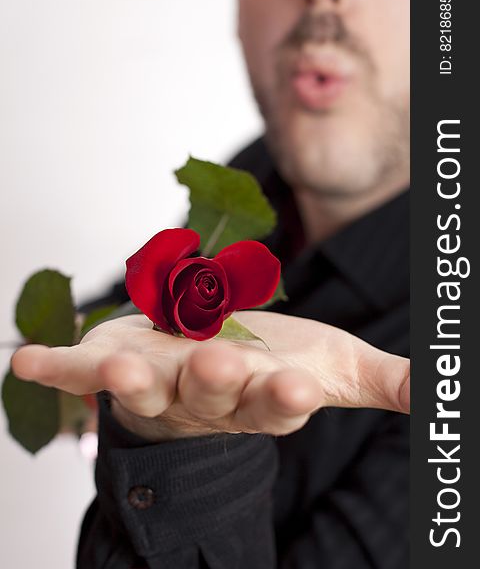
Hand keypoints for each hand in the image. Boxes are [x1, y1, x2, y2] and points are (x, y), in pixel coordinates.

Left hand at [11, 312, 409, 440]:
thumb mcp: (334, 367)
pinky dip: (55, 366)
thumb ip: (382, 382)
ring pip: (144, 389)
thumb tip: (445, 397)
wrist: (216, 365)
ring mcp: (157, 384)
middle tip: (218, 361)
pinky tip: (22, 358)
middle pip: (212, 392)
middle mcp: (207, 399)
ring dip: (130, 380)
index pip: (277, 405)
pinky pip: (81, 371)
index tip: (295, 386)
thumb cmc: (277, 365)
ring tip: (121, 365)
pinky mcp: (118, 365)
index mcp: (262, 401)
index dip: (283, 399)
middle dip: (215, 378)